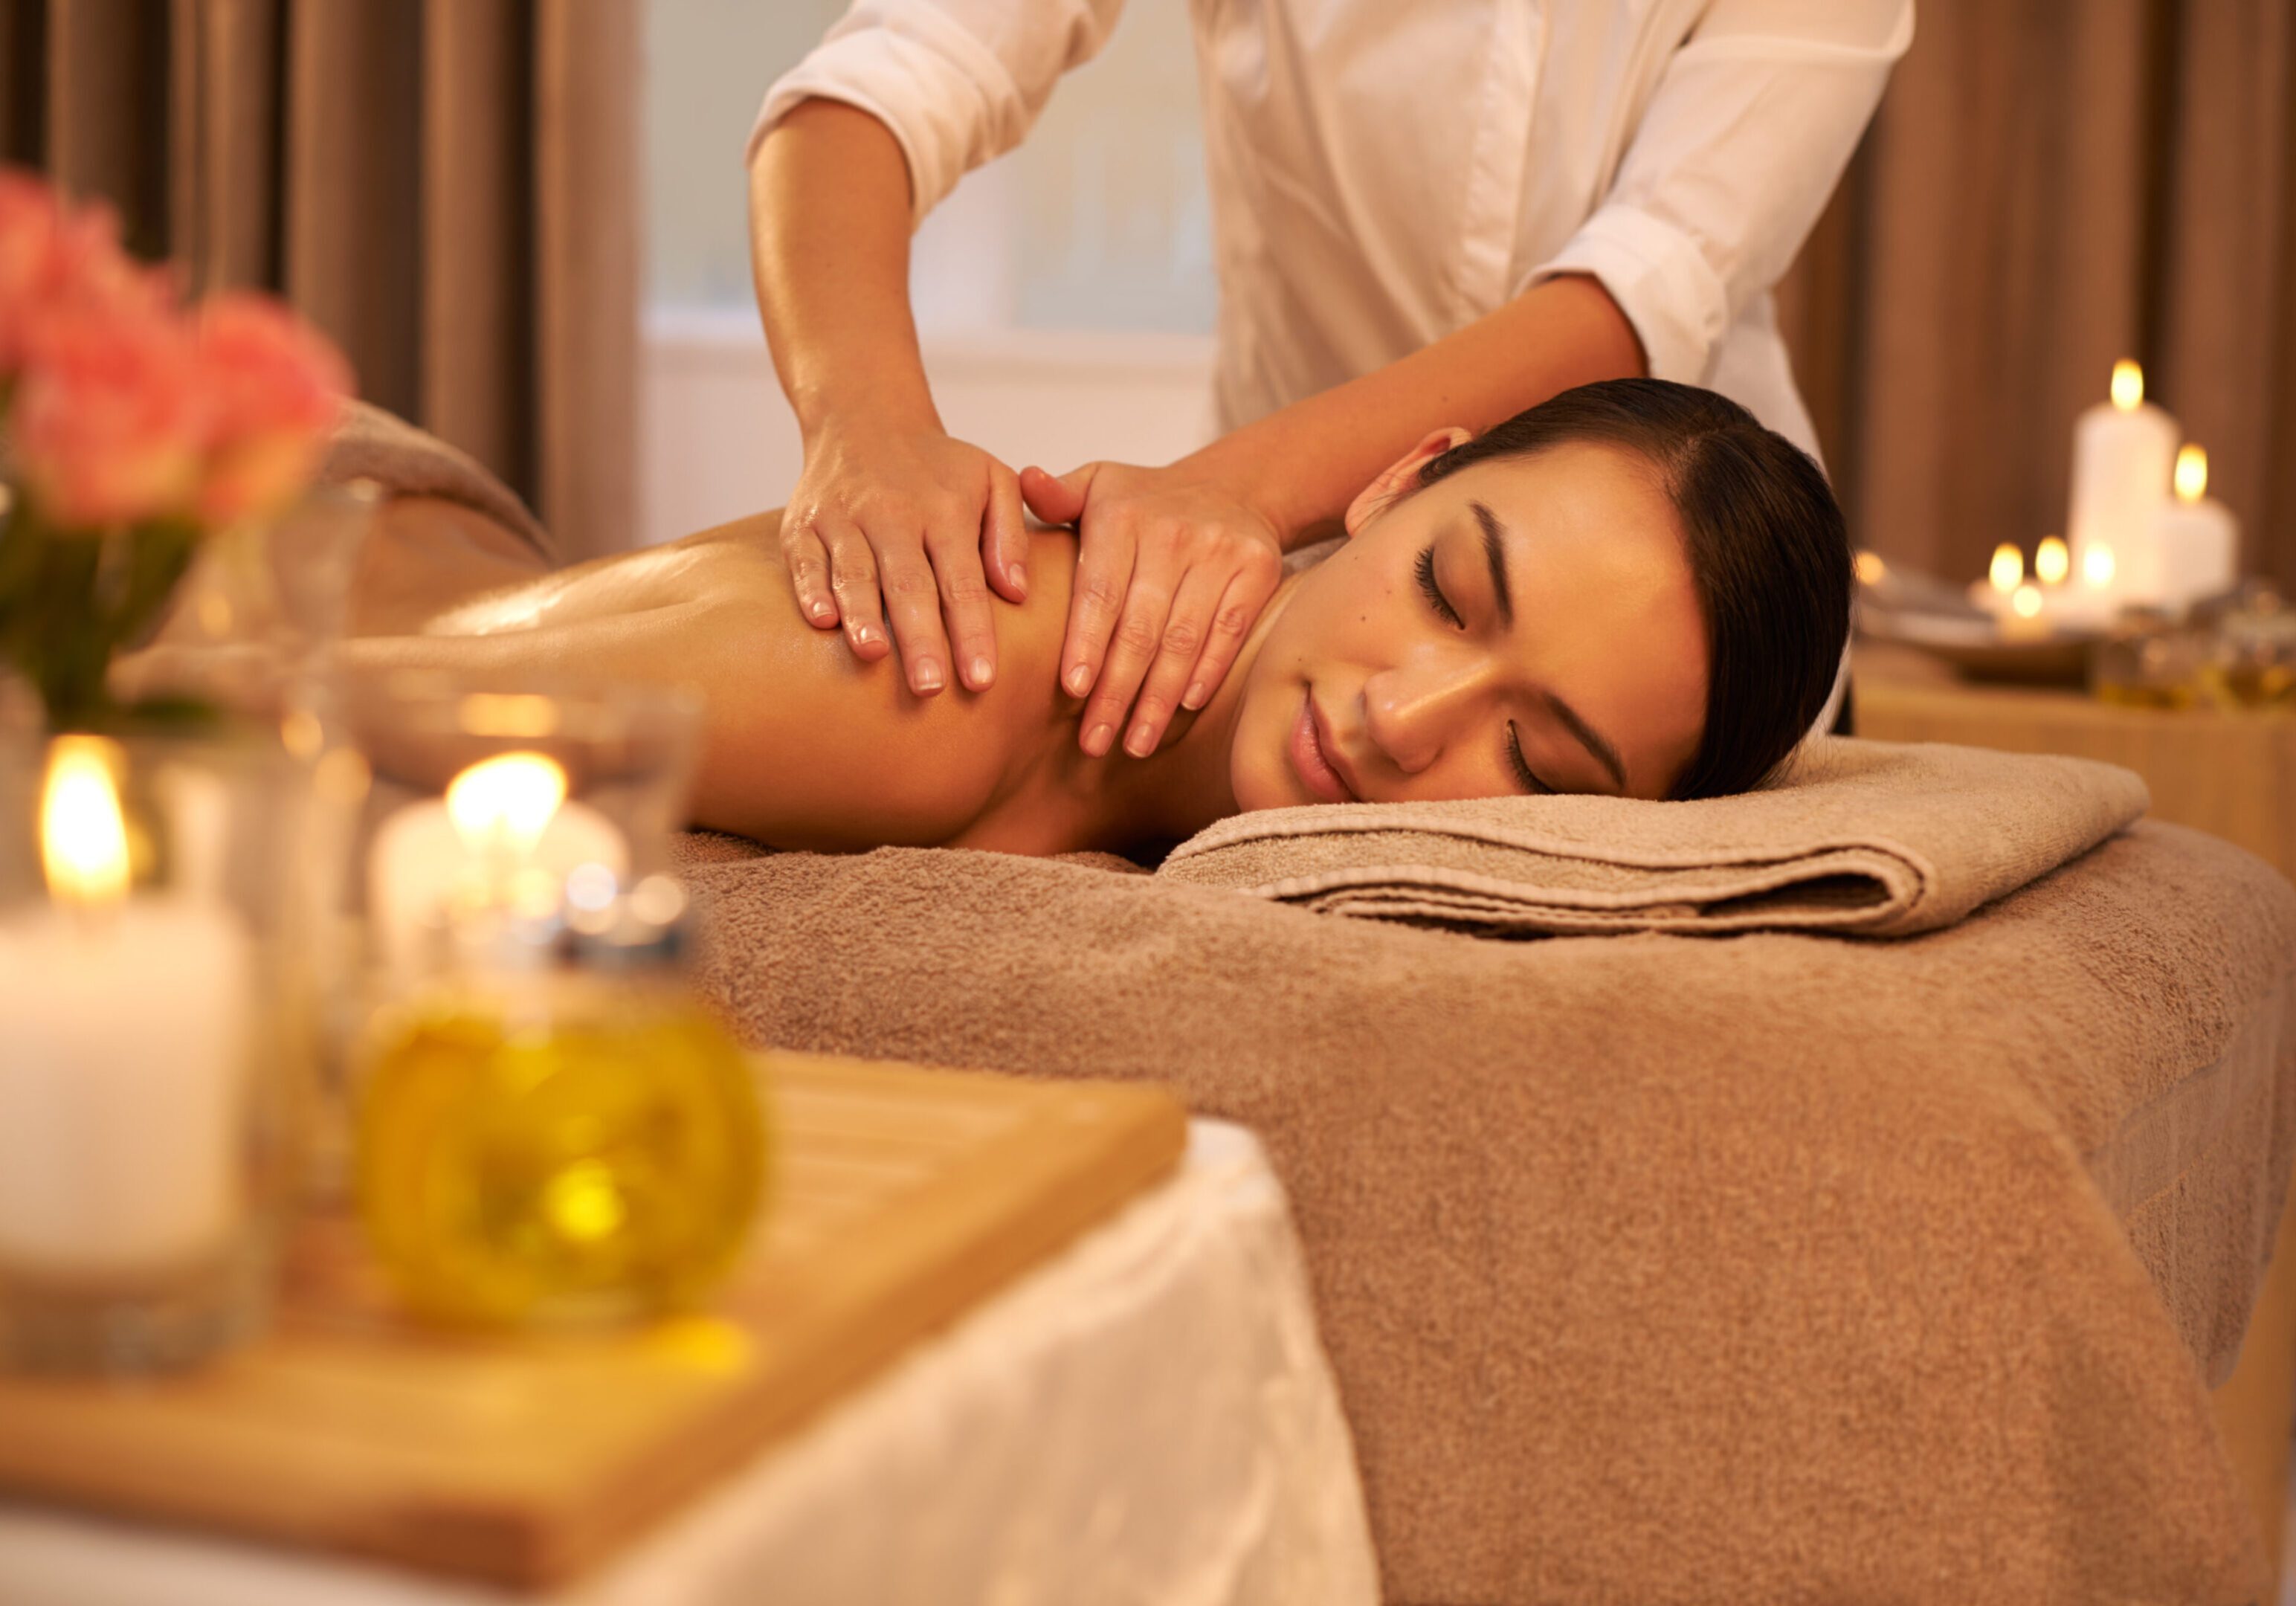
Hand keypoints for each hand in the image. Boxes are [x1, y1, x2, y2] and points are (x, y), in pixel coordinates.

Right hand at [781, 422, 1028, 695]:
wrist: (865, 418)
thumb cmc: (939, 468)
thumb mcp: (992, 480)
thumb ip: (1009, 535)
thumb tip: (1018, 593)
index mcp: (945, 510)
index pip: (963, 581)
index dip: (972, 631)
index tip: (982, 680)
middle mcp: (893, 514)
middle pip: (908, 584)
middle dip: (920, 637)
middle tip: (930, 688)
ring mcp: (844, 519)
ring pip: (854, 573)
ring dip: (863, 615)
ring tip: (874, 656)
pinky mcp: (803, 524)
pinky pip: (805, 561)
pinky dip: (811, 589)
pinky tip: (821, 621)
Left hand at [1020, 461, 1283, 756]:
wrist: (1233, 487)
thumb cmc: (1146, 502)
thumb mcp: (1097, 483)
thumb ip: (1057, 495)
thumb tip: (1024, 480)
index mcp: (1121, 514)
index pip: (1099, 591)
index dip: (1086, 643)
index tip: (1073, 691)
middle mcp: (1172, 532)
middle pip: (1139, 627)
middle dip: (1115, 691)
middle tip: (1093, 742)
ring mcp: (1219, 551)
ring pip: (1183, 639)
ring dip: (1157, 699)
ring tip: (1134, 743)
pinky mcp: (1257, 570)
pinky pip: (1228, 632)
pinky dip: (1206, 673)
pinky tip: (1183, 709)